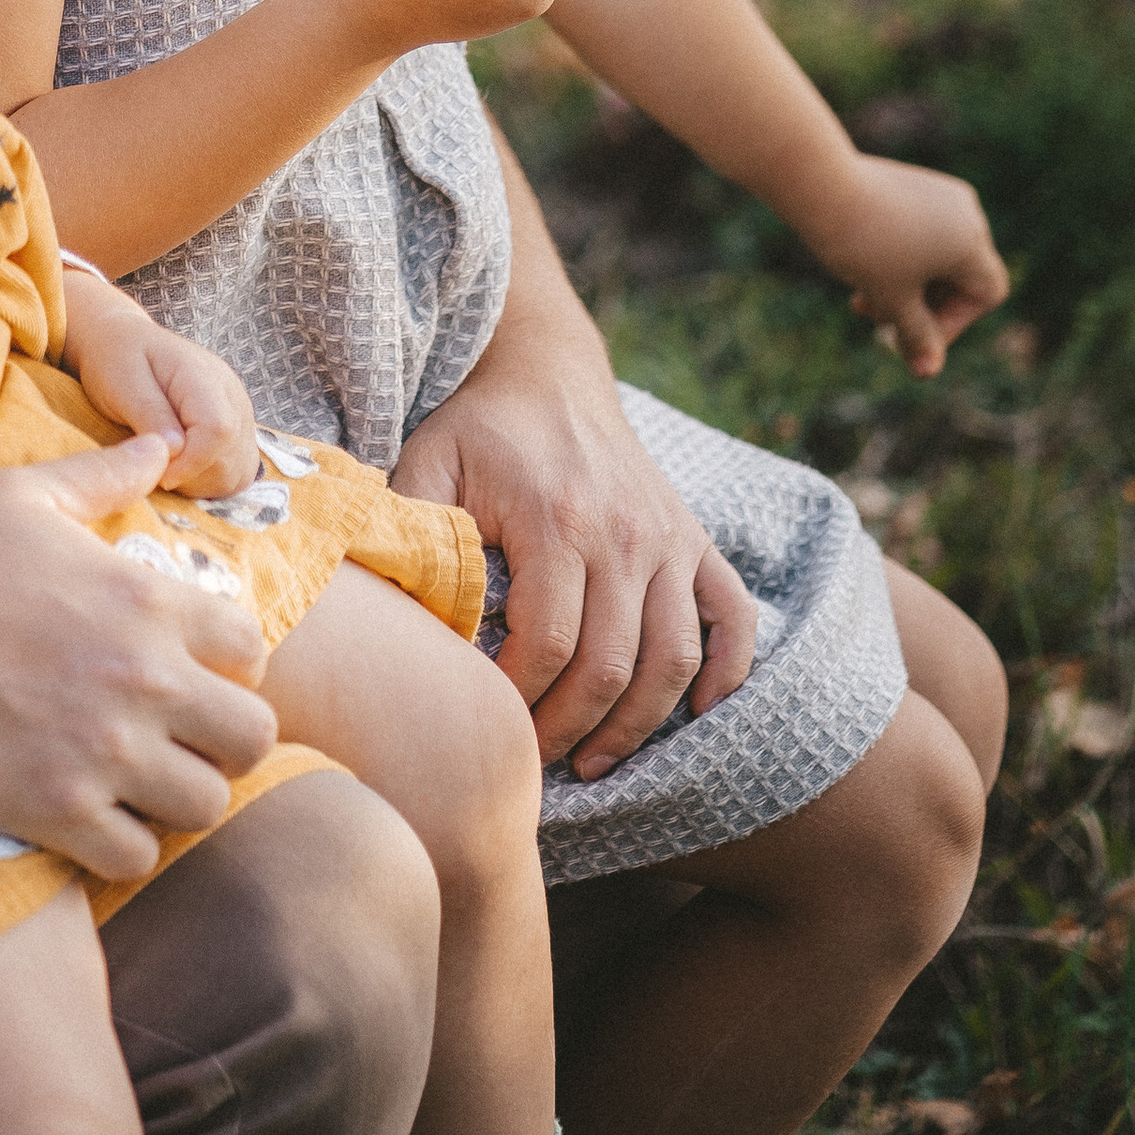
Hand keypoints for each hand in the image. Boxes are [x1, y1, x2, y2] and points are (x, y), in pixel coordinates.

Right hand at [0, 441, 278, 877]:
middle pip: (252, 737)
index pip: (252, 649)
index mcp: (146, 600)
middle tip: (182, 736)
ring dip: (179, 795)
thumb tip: (161, 445)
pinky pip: (137, 857)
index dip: (232, 663)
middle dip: (226, 739)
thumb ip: (104, 476)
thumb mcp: (25, 495)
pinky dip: (124, 845)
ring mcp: (105, 753)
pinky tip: (93, 815)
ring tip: (141, 781)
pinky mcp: (59, 812)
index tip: (196, 671)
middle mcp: (144, 680)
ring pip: (206, 805)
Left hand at [60, 271, 259, 496]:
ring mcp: (238, 414)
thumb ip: (149, 414)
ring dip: (200, 483)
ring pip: (237, 472)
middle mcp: (231, 395)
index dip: (190, 463)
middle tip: (153, 468)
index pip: (218, 430)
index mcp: (203, 376)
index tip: (156, 474)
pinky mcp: (236, 432)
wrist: (124, 342)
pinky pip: (237, 473)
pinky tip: (181, 468)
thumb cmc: (117, 359)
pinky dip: (210, 481)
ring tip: (165, 465)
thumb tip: (175, 451)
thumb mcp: (122, 382)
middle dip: (190, 477)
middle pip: (230, 458)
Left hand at [392, 357, 756, 777]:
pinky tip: (695, 715)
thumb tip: (401, 620)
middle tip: (530, 761)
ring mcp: (669, 538)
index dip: (515, 699)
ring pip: (672, 659)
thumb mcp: (429, 461)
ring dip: (637, 725)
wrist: (547, 372)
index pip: (546, 644)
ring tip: (593, 761)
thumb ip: (411, 533)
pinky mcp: (695, 539)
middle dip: (568, 730)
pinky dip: (725, 674)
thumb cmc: (479, 429)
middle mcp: (625, 532)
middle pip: (610, 666)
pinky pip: (733, 618)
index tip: (484, 720)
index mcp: (556, 518)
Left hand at [798, 150, 1008, 375]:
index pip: (987, 294)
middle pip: (959, 275)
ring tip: (861, 303)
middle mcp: (965, 212)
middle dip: (920, 307)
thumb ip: (917, 337)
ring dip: (905, 286)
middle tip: (877, 322)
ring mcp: (939, 192)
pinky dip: (899, 257)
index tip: (914, 334)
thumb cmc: (862, 245)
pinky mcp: (913, 183)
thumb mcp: (892, 299)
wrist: (819, 185)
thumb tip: (928, 371)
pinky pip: (920, 230)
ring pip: (935, 255)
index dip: (956, 322)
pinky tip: (860, 269)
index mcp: (971, 240)